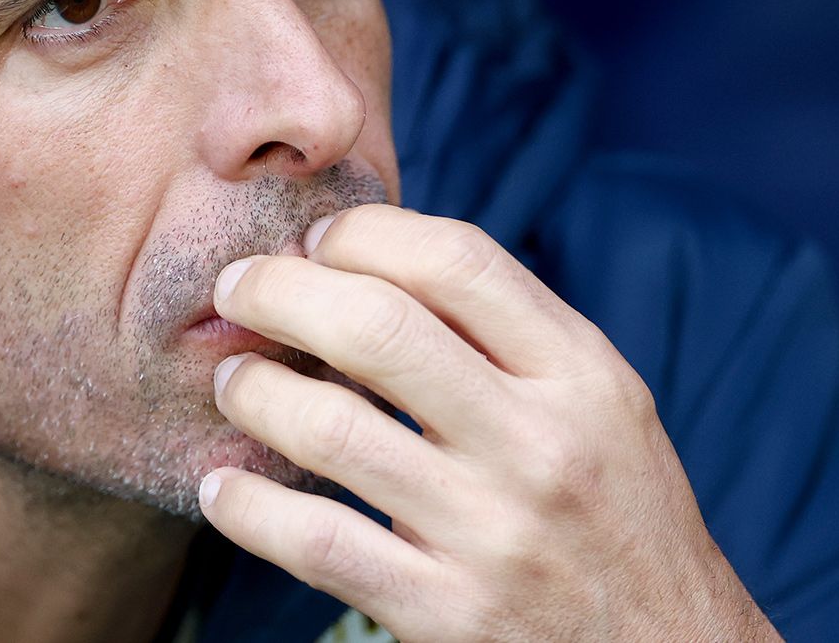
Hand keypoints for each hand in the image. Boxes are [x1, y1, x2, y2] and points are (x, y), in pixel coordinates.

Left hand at [197, 204, 778, 641]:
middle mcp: (541, 445)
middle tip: (236, 289)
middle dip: (280, 292)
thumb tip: (370, 259)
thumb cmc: (614, 511)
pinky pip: (316, 544)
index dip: (364, 233)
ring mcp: (492, 533)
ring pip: (332, 429)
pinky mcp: (446, 614)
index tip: (317, 241)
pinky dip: (248, 508)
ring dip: (253, 391)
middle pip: (378, 328)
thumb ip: (507, 334)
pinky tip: (224, 486)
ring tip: (233, 380)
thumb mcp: (599, 404)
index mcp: (582, 376)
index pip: (457, 261)